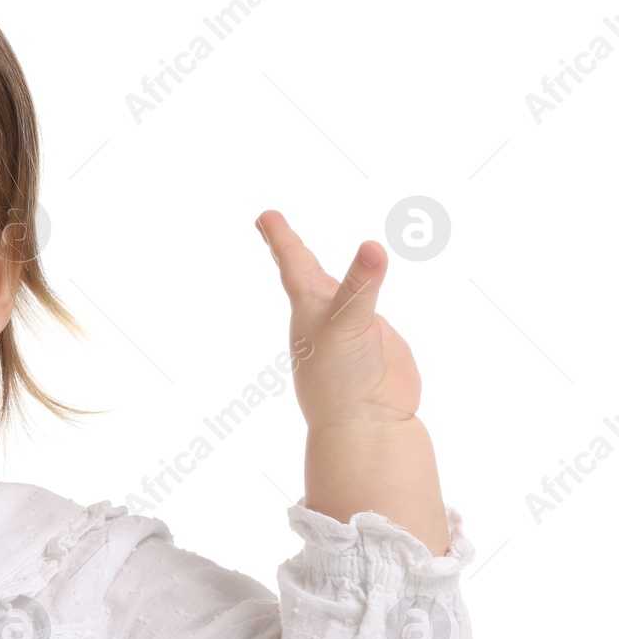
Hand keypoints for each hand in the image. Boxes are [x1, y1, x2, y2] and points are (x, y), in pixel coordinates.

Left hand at [255, 211, 418, 431]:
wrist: (366, 422)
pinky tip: (361, 296)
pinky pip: (368, 309)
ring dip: (323, 273)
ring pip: (337, 290)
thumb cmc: (342, 376)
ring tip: (306, 258)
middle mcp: (326, 313)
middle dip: (289, 247)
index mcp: (310, 305)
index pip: (293, 261)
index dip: (281, 237)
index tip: (263, 215)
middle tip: (270, 223)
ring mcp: (350, 326)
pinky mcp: (375, 339)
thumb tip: (372, 247)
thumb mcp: (347, 324)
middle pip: (305, 271)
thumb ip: (360, 286)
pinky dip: (365, 295)